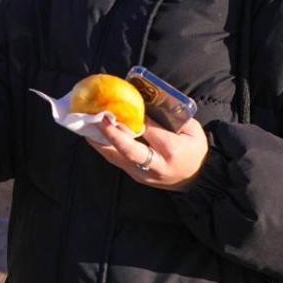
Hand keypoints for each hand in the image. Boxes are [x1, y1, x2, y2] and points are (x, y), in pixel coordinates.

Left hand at [86, 115, 207, 189]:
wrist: (196, 179)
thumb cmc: (194, 150)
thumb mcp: (192, 130)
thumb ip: (172, 117)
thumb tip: (145, 103)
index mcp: (172, 150)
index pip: (150, 131)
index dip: (135, 118)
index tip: (121, 102)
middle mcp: (156, 165)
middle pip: (129, 149)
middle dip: (112, 133)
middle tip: (98, 117)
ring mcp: (143, 174)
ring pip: (117, 157)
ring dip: (100, 140)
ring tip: (86, 123)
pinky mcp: (135, 176)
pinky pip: (116, 160)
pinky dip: (103, 146)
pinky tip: (93, 134)